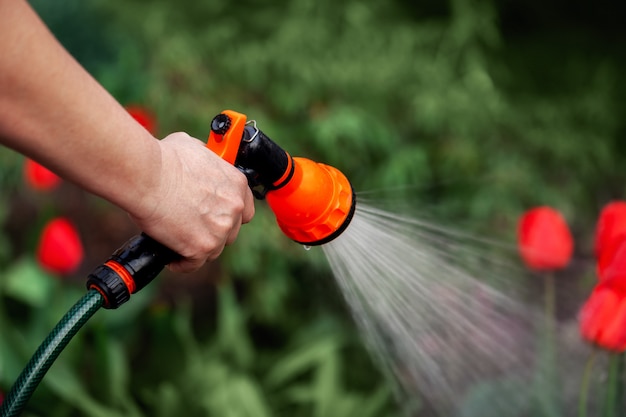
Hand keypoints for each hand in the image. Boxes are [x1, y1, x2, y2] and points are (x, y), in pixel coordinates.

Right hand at [128, 132, 254, 272]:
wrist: (147, 176)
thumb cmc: (164, 159)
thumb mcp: (194, 147)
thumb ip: (205, 160)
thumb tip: (200, 160)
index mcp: (237, 184)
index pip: (244, 209)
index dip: (230, 216)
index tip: (216, 218)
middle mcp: (233, 208)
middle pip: (230, 232)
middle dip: (213, 232)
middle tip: (192, 228)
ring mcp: (220, 230)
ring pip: (213, 250)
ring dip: (198, 248)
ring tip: (178, 242)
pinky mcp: (201, 248)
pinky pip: (193, 264)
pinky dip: (182, 263)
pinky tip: (171, 257)